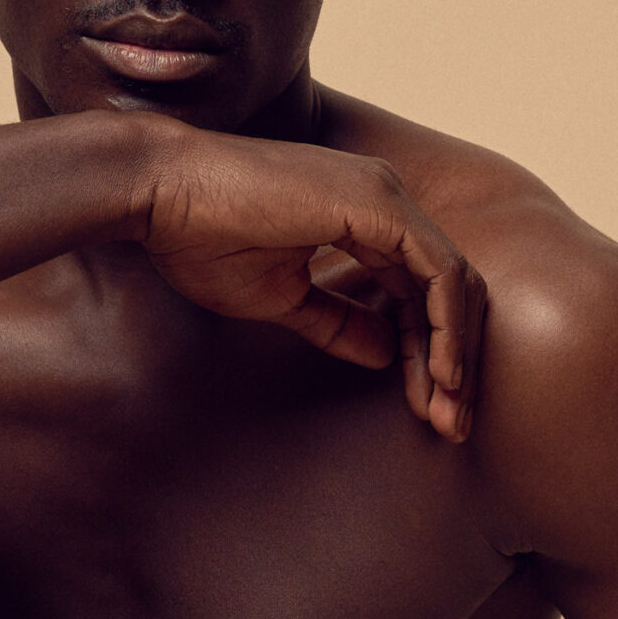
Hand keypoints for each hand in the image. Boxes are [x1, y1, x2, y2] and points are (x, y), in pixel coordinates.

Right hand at [125, 121, 483, 439]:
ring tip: (449, 413)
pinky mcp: (378, 204)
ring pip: (454, 282)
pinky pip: (438, 271)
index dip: (427, 353)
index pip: (419, 290)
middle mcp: (385, 199)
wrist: (161, 193)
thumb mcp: (282, 297)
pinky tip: (440, 374)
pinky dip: (445, 325)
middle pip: (447, 288)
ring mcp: (385, 197)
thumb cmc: (203, 237)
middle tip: (453, 425)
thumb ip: (337, 321)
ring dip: (456, 351)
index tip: (427, 410)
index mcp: (363, 217)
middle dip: (454, 360)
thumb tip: (386, 356)